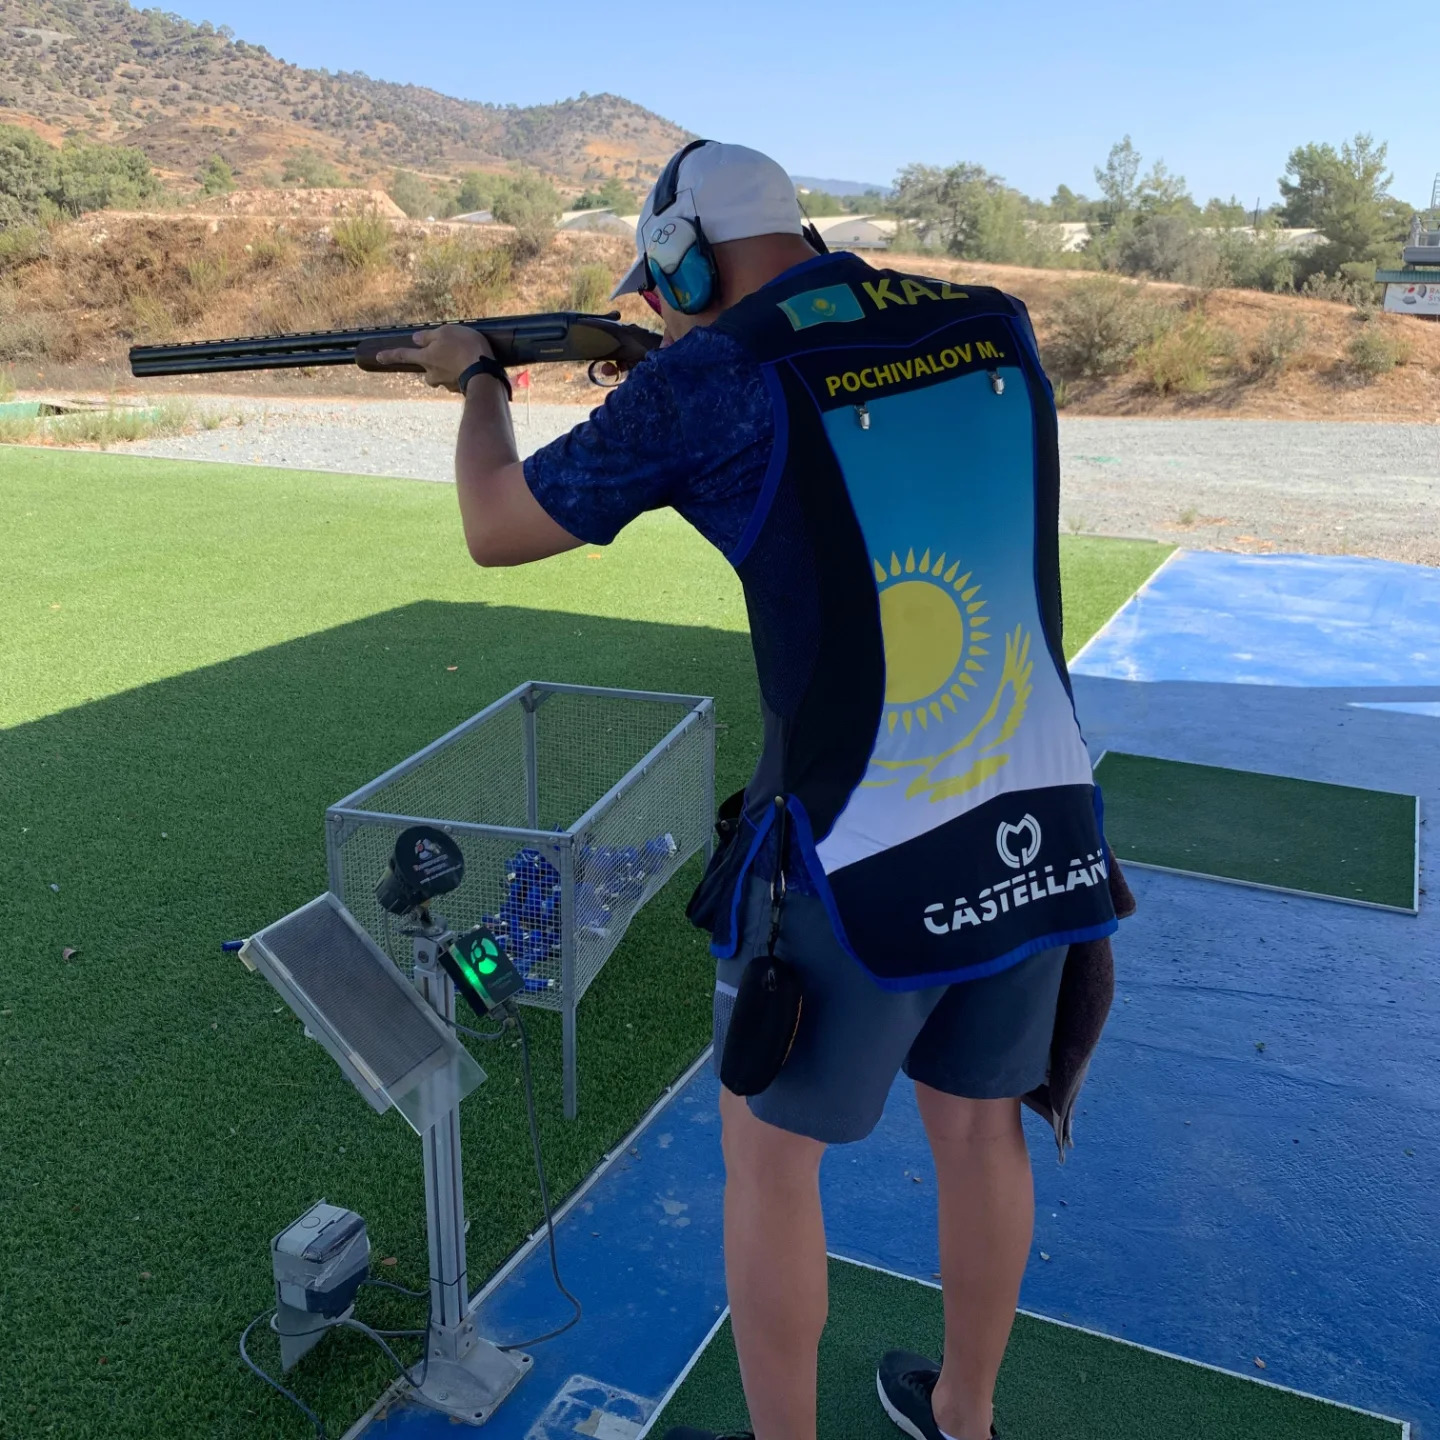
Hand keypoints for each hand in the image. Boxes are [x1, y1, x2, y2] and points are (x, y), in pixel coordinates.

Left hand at [375, 324, 494, 392]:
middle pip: (428, 370)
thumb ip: (428, 336)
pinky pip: (458, 379)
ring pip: (444, 375)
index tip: (378, 358)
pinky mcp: (460, 389)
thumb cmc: (463, 348)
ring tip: (466, 358)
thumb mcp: (445, 333)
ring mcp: (446, 383)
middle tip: (449, 353)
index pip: (403, 355)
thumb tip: (416, 339)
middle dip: (434, 363)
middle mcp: (432, 373)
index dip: (390, 355)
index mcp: (425, 358)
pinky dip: (463, 373)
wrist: (485, 372)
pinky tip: (475, 365)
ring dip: (451, 367)